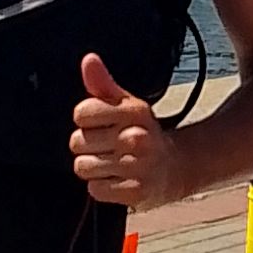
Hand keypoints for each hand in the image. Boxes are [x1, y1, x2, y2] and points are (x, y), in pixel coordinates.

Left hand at [70, 51, 184, 213]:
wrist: (174, 167)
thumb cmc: (142, 133)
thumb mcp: (126, 105)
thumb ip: (103, 84)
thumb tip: (89, 60)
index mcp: (135, 111)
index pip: (82, 112)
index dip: (86, 119)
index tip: (99, 122)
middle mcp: (138, 137)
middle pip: (78, 142)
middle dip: (88, 146)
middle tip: (108, 146)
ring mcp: (138, 166)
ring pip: (83, 167)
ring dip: (93, 168)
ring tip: (112, 164)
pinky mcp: (135, 192)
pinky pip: (95, 189)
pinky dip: (102, 187)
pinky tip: (117, 180)